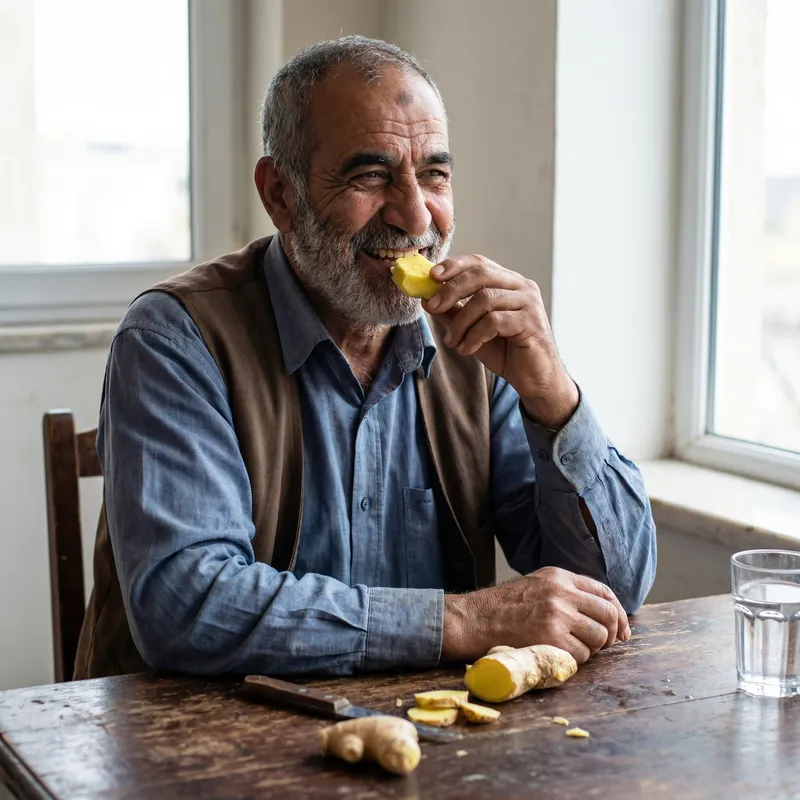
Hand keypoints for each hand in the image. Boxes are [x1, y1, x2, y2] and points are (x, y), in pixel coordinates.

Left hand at [424, 255, 578, 427]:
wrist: (533, 379)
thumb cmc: (505, 352)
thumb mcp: (471, 330)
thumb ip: (453, 313)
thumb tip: (427, 299)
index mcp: (508, 283)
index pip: (479, 263)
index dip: (455, 266)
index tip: (432, 275)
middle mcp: (522, 287)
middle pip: (481, 275)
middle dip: (452, 290)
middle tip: (434, 308)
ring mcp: (529, 303)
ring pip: (485, 299)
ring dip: (461, 322)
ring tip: (453, 342)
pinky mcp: (531, 322)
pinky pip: (494, 321)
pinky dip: (474, 336)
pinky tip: (467, 349)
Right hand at [441, 566, 630, 664]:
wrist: (472, 619)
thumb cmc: (500, 608)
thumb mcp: (535, 586)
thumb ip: (564, 593)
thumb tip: (598, 614)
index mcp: (558, 576)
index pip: (603, 591)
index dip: (618, 613)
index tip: (622, 630)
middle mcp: (561, 592)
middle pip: (608, 614)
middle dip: (612, 634)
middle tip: (603, 646)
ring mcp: (557, 614)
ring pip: (598, 637)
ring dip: (591, 649)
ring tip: (571, 650)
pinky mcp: (551, 638)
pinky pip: (581, 655)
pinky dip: (574, 661)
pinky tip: (557, 656)